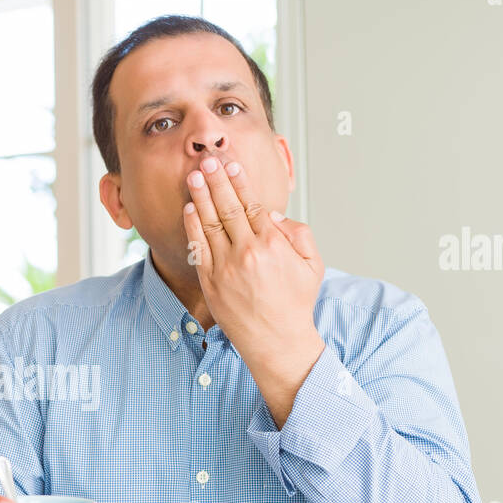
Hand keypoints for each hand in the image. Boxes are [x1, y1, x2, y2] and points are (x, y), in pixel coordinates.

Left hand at [182, 155, 323, 364]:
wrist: (276, 341)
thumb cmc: (295, 303)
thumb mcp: (313, 265)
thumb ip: (299, 234)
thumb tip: (273, 214)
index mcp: (273, 244)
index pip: (252, 204)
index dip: (239, 182)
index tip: (231, 165)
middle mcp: (247, 252)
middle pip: (228, 207)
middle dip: (216, 181)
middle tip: (206, 161)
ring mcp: (226, 267)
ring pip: (209, 223)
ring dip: (201, 197)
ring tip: (194, 176)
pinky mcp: (211, 281)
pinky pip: (197, 247)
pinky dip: (192, 226)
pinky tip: (189, 209)